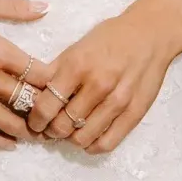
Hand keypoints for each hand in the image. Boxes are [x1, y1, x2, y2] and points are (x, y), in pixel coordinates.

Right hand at [0, 0, 49, 149]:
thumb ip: (13, 7)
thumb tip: (46, 7)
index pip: (37, 73)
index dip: (56, 82)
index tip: (66, 86)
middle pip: (26, 101)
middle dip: (46, 111)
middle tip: (60, 117)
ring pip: (5, 121)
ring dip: (27, 131)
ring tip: (42, 135)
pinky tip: (10, 145)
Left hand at [24, 0, 181, 154]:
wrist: (150, 34)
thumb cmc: (110, 38)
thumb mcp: (76, 47)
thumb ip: (54, 71)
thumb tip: (31, 93)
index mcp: (77, 66)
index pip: (46, 106)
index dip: (36, 119)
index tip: (35, 121)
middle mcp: (97, 84)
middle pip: (62, 126)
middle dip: (51, 131)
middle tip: (51, 127)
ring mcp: (118, 100)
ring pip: (83, 138)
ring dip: (71, 139)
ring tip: (70, 131)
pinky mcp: (135, 112)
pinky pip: (107, 143)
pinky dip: (92, 146)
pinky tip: (88, 138)